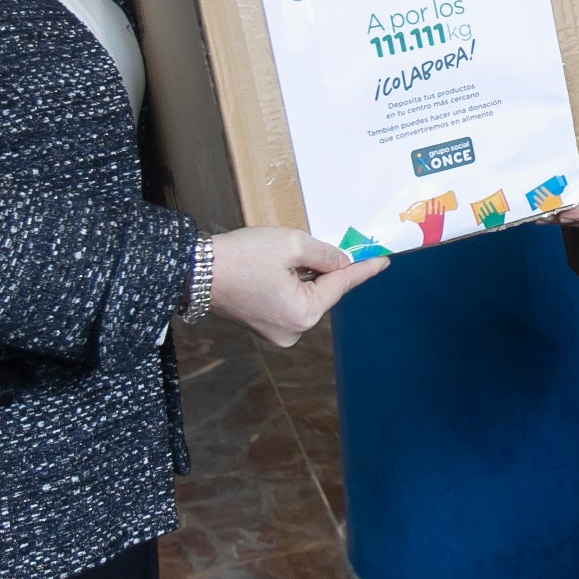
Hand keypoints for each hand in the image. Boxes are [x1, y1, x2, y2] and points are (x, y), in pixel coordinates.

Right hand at [208, 227, 386, 346]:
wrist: (194, 273)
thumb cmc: (242, 257)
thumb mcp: (291, 244)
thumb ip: (325, 254)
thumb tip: (342, 262)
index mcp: (304, 313)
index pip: (342, 284)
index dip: (363, 269)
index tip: (383, 260)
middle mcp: (293, 331)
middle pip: (323, 293)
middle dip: (329, 270)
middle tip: (336, 245)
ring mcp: (277, 334)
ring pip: (306, 298)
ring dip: (307, 277)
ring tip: (292, 255)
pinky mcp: (263, 327)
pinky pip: (289, 303)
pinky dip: (292, 286)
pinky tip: (282, 269)